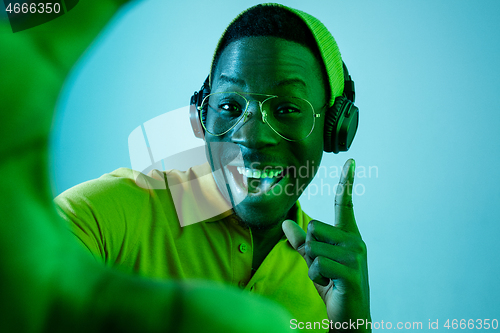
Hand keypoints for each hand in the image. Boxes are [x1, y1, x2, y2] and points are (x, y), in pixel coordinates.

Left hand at [283, 159, 370, 331]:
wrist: (350, 317)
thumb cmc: (333, 287)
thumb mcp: (315, 262)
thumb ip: (302, 243)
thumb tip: (285, 224)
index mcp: (348, 236)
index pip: (345, 204)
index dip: (346, 182)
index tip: (350, 161)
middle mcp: (355, 241)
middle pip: (313, 227)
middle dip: (309, 250)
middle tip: (323, 267)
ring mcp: (355, 256)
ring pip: (312, 247)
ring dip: (312, 266)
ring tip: (327, 278)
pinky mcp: (351, 272)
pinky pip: (318, 264)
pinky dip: (316, 277)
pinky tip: (330, 285)